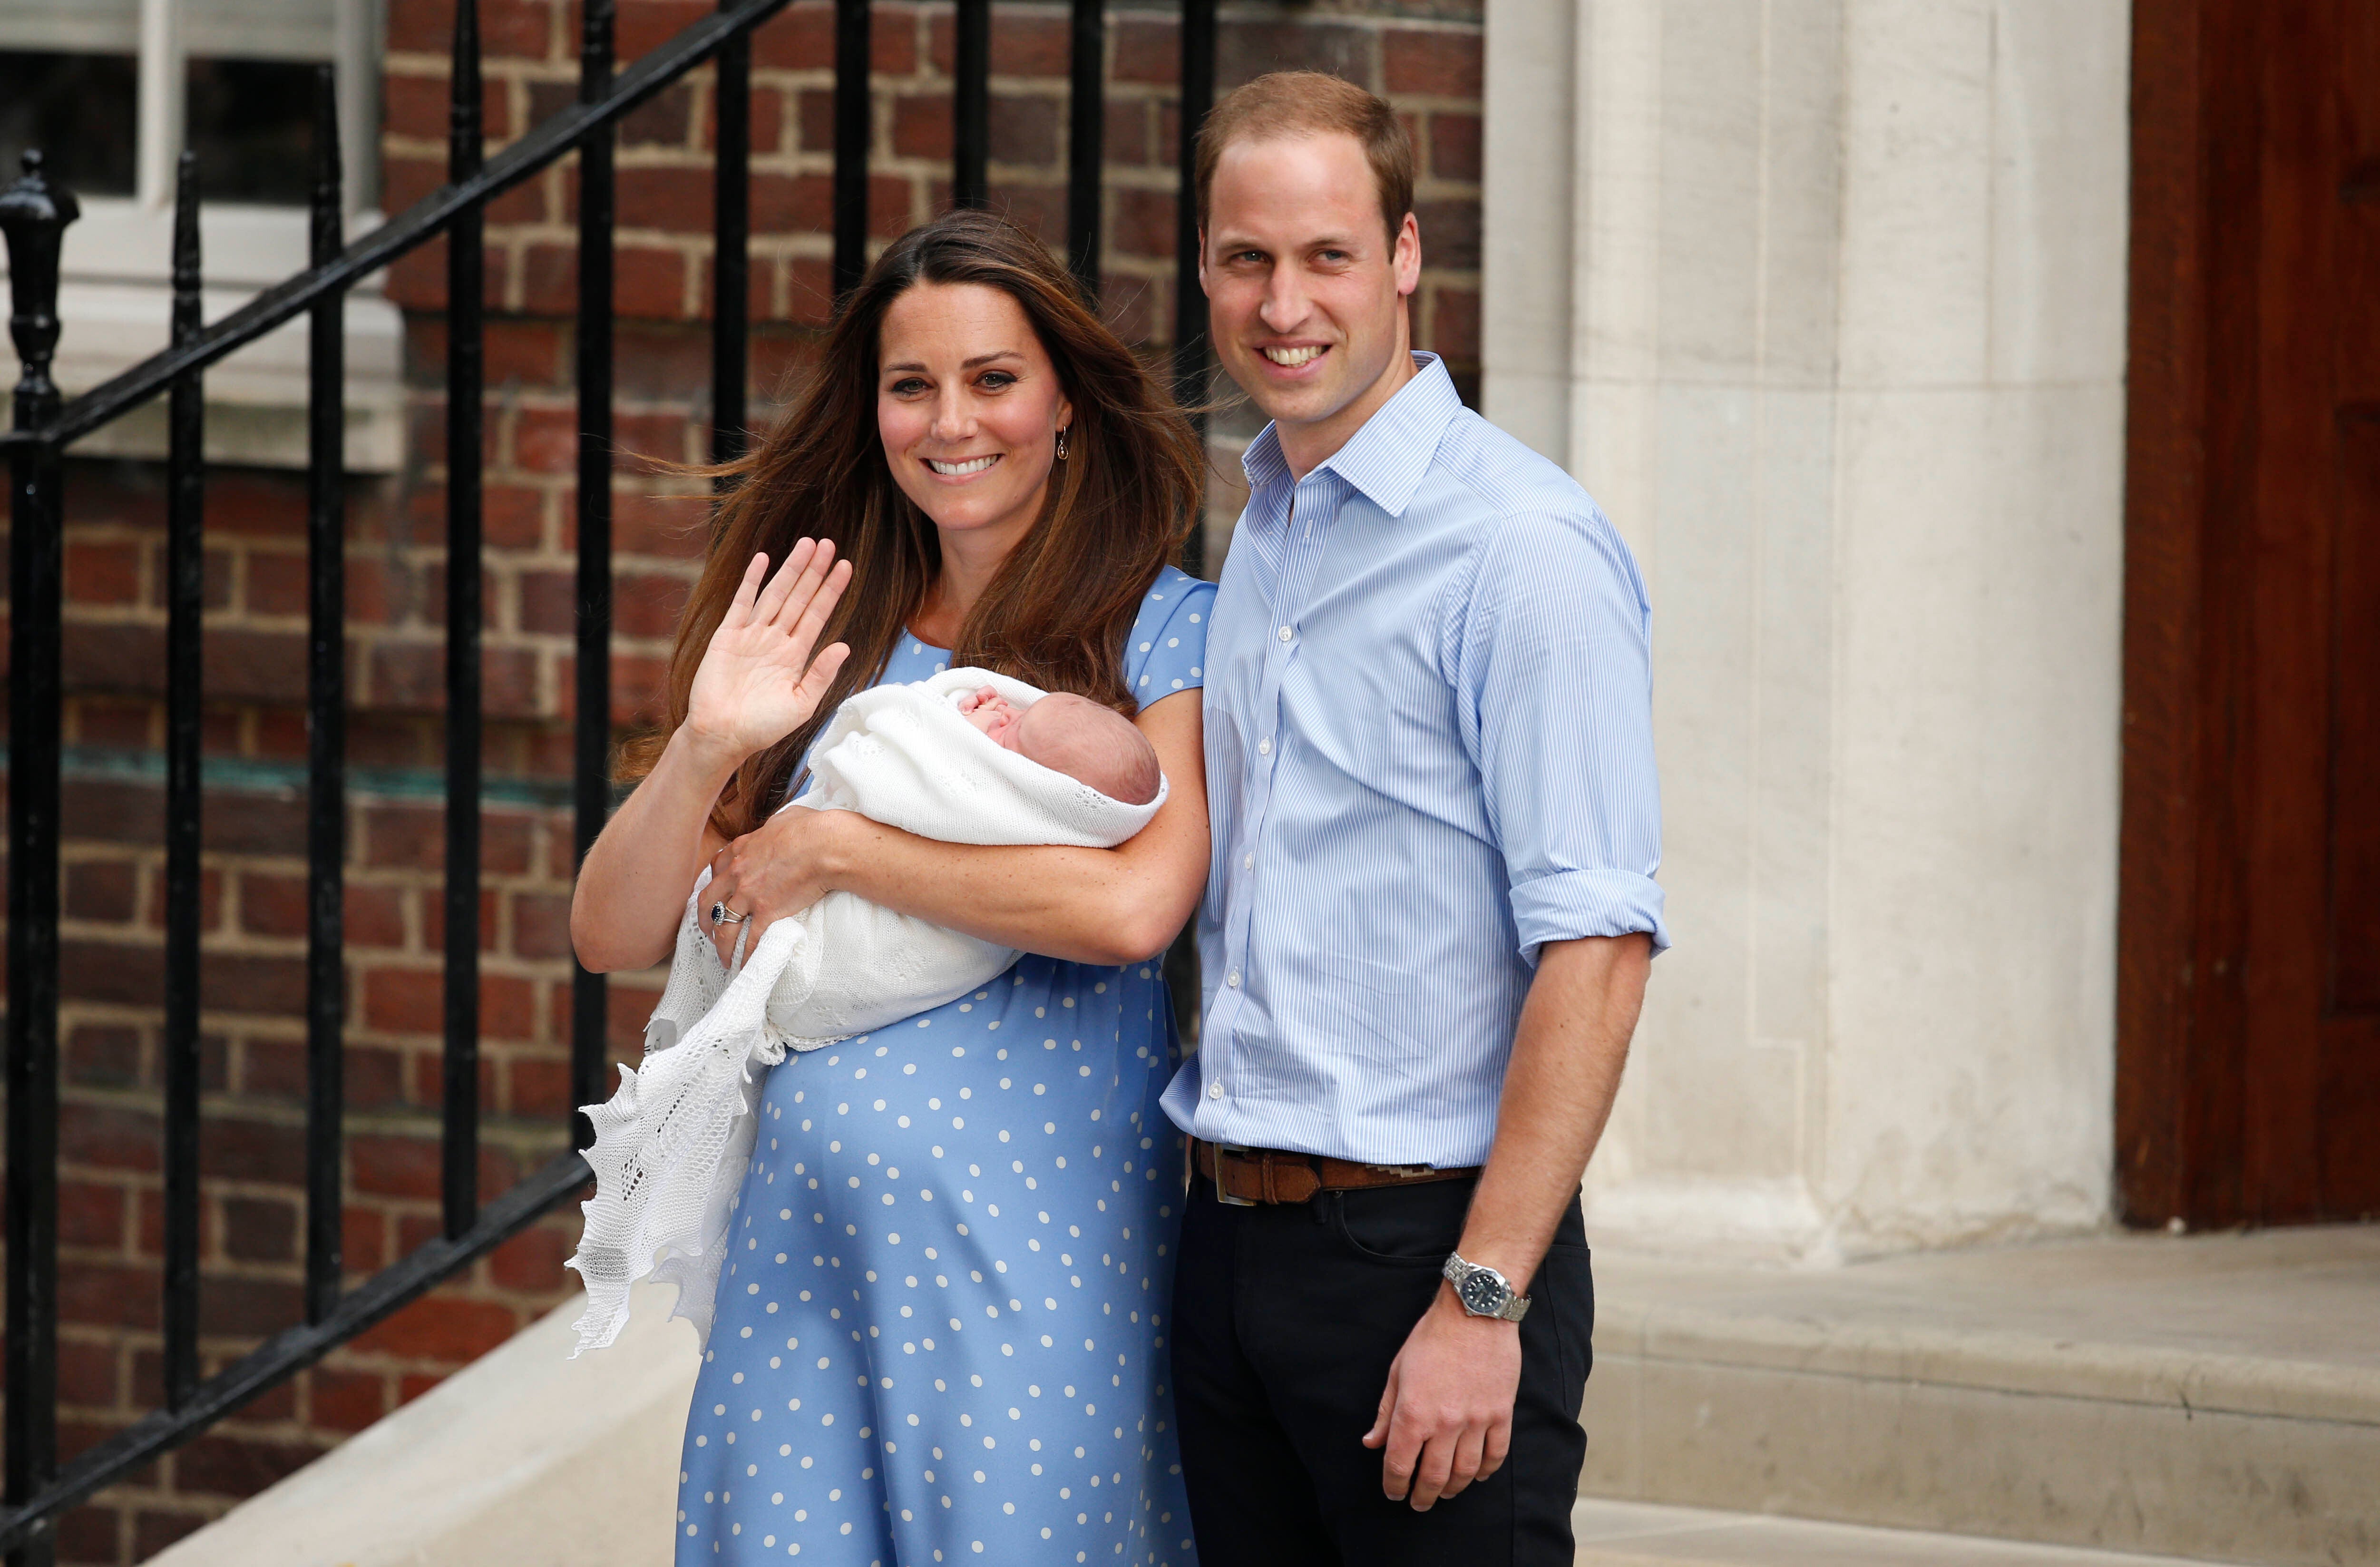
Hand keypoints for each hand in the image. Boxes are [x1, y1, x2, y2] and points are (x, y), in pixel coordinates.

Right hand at [684, 539, 853, 766]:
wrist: (722, 735)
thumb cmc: (762, 727)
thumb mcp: (801, 704)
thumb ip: (821, 674)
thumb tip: (844, 646)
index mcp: (796, 655)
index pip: (818, 614)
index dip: (831, 590)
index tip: (845, 567)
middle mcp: (776, 640)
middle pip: (799, 597)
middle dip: (814, 571)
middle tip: (828, 544)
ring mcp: (751, 635)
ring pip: (775, 594)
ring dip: (790, 569)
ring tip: (806, 545)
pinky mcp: (727, 635)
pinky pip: (742, 602)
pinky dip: (752, 581)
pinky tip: (764, 559)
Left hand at [702, 805, 858, 964]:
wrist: (826, 845)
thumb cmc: (811, 828)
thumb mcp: (784, 818)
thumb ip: (774, 827)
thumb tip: (782, 826)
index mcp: (741, 849)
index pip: (717, 868)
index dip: (714, 883)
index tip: (718, 893)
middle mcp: (737, 873)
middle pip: (708, 900)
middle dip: (704, 919)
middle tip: (709, 931)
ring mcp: (749, 894)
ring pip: (724, 925)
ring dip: (721, 944)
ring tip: (724, 958)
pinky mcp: (766, 912)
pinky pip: (751, 939)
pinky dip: (746, 956)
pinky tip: (746, 966)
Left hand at [1361, 1283, 1520, 1509]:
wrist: (1475, 1312)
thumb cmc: (1431, 1338)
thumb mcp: (1397, 1372)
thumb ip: (1386, 1413)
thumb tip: (1372, 1444)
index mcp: (1414, 1412)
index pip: (1400, 1465)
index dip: (1394, 1486)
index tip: (1393, 1493)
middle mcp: (1445, 1423)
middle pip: (1433, 1477)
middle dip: (1423, 1496)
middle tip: (1418, 1503)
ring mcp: (1477, 1420)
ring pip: (1465, 1472)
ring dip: (1452, 1489)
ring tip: (1444, 1493)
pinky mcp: (1501, 1413)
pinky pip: (1495, 1454)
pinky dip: (1485, 1471)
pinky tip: (1476, 1476)